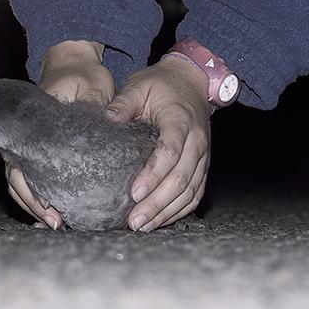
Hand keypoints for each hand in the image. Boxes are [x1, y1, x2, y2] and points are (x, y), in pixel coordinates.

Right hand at [6, 40, 114, 228]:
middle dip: (34, 205)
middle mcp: (25, 139)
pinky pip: (39, 178)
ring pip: (24, 184)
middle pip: (17, 180)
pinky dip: (44, 198)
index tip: (50, 208)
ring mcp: (34, 146)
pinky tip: (59, 215)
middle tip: (56, 222)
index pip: (18, 166)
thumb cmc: (80, 75)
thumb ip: (91, 106)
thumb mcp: (88, 87)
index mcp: (29, 126)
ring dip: (37, 206)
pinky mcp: (48, 151)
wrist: (76, 65)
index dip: (30, 191)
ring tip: (58, 223)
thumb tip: (104, 126)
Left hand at [106, 56, 211, 231]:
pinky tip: (161, 221)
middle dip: (157, 203)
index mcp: (180, 121)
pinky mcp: (202, 166)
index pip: (170, 152)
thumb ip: (122, 104)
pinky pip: (196, 193)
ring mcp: (203, 156)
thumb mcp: (139, 86)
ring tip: (143, 226)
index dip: (153, 175)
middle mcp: (197, 142)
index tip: (134, 193)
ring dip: (168, 212)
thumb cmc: (162, 85)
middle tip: (134, 221)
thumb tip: (105, 121)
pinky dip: (180, 211)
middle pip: (181, 179)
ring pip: (191, 192)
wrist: (191, 81)